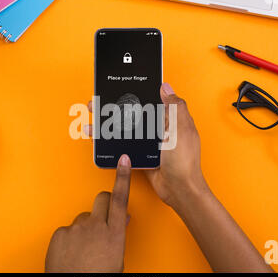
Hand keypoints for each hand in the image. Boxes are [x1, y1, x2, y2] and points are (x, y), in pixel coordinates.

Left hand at [45, 155, 131, 272]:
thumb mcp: (117, 258)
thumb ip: (118, 234)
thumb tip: (121, 219)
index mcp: (114, 234)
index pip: (120, 198)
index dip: (123, 177)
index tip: (124, 161)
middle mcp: (96, 227)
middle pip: (101, 199)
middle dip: (104, 202)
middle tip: (103, 216)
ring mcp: (76, 229)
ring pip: (84, 218)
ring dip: (86, 227)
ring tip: (84, 247)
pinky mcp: (60, 233)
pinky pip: (68, 229)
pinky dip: (71, 238)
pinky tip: (72, 252)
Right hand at [84, 83, 206, 208]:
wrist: (179, 189)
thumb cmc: (184, 161)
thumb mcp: (181, 129)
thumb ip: (174, 107)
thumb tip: (165, 87)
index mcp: (171, 119)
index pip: (152, 100)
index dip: (136, 92)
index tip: (120, 86)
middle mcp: (160, 129)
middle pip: (134, 113)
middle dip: (115, 107)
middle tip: (97, 104)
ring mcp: (150, 142)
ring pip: (126, 128)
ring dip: (110, 125)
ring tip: (93, 122)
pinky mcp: (141, 155)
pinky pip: (125, 144)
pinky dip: (112, 141)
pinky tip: (100, 139)